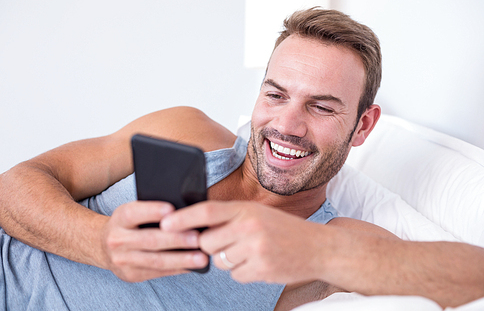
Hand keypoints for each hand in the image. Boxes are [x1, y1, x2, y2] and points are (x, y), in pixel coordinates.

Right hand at [99, 200, 208, 281]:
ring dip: (181, 259)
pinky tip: (193, 266)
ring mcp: (122, 260)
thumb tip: (185, 210)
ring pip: (156, 261)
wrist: (103, 246)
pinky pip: (158, 273)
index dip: (152, 210)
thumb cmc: (129, 223)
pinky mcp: (131, 275)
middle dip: (176, 239)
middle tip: (198, 238)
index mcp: (120, 218)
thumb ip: (152, 210)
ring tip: (202, 257)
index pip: (134, 213)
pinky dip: (178, 269)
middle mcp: (117, 240)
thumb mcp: (133, 210)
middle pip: (149, 240)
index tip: (172, 209)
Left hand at [160, 201, 328, 284]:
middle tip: (229, 243)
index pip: (206, 211)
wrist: (319, 247)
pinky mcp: (261, 269)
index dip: (182, 218)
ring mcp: (255, 249)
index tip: (164, 224)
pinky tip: (260, 262)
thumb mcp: (258, 214)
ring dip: (228, 259)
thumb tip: (198, 228)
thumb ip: (231, 217)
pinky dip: (242, 271)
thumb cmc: (284, 229)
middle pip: (206, 242)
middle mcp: (249, 226)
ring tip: (251, 251)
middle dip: (211, 246)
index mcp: (246, 209)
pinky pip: (234, 275)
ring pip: (219, 260)